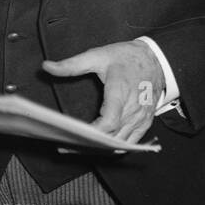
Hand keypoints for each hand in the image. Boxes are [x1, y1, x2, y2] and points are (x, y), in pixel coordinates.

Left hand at [42, 39, 163, 144]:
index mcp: (120, 92)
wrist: (157, 59)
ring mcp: (141, 118)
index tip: (74, 134)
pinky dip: (114, 148)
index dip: (92, 132)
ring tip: (78, 149)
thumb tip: (46, 66)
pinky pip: (131, 143)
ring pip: (121, 144)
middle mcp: (133, 109)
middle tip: (66, 147)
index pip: (109, 122)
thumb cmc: (126, 57)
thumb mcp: (97, 56)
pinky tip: (99, 148)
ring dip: (100, 149)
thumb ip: (71, 64)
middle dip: (89, 145)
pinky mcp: (145, 123)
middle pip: (112, 137)